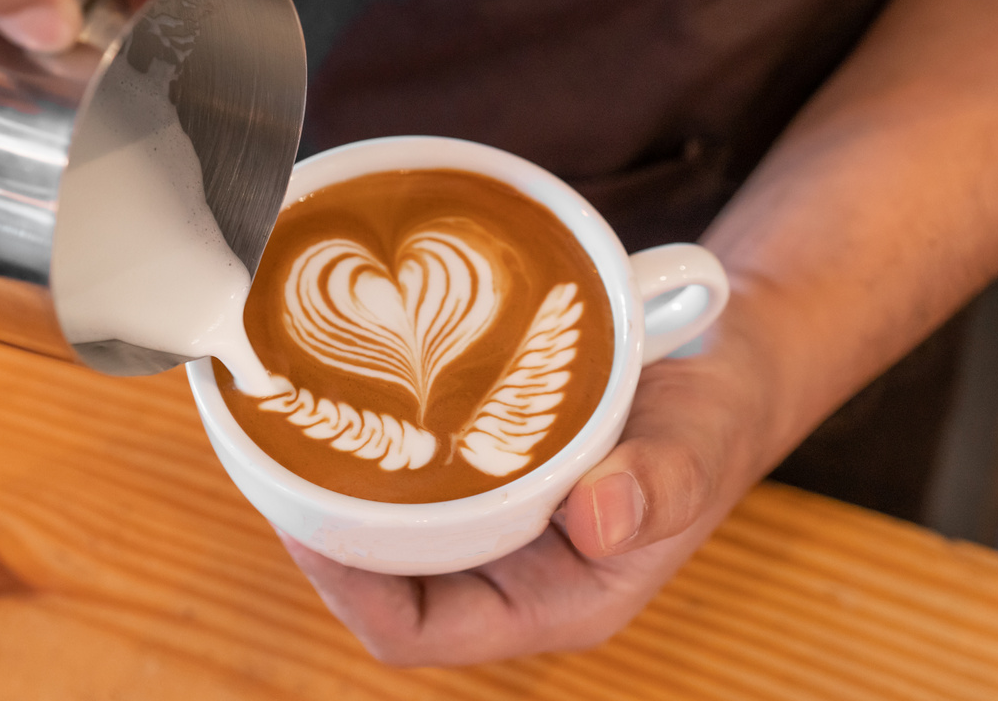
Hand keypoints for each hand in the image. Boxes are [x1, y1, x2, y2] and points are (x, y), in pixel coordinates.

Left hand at [281, 311, 776, 665]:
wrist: (721, 367)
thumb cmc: (714, 422)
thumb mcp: (699, 448)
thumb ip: (661, 484)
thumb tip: (598, 518)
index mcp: (555, 602)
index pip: (421, 631)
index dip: (349, 593)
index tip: (304, 525)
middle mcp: (512, 573)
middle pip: (384, 582)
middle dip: (323, 537)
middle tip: (276, 458)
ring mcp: (495, 523)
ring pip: (388, 530)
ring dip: (339, 491)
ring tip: (292, 427)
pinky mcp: (488, 473)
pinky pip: (412, 477)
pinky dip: (374, 450)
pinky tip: (346, 398)